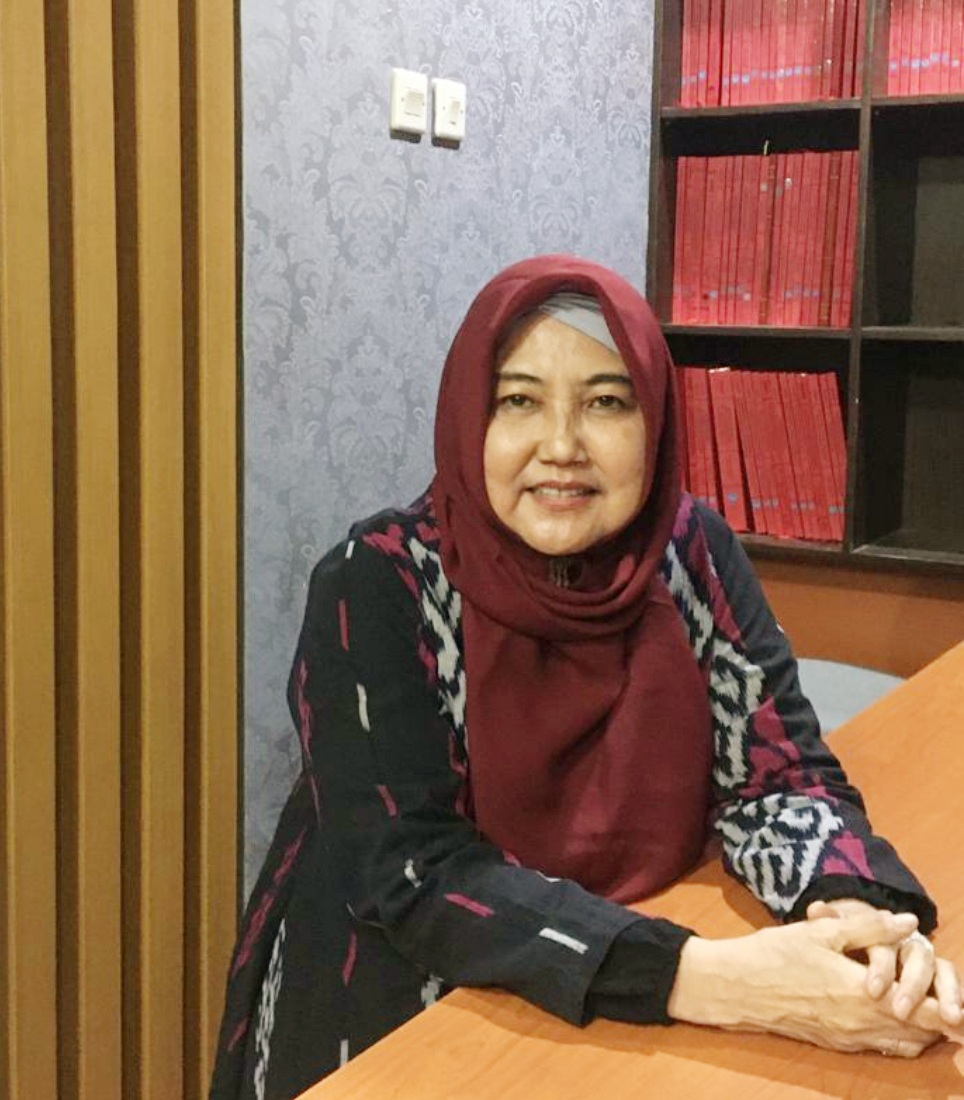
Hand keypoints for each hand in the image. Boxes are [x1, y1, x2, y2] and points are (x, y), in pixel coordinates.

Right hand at [668, 908, 946, 1056]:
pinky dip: (900, 1037)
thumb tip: (909, 922)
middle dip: (941, 1019)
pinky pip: (882, 1047)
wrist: (736, 987)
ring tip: (935, 1011)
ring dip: (922, 1030)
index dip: (949, 1008)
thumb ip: (867, 927)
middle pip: (919, 1031)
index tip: (961, 1003)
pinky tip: (899, 1021)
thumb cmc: (775, 953)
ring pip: (902, 1043)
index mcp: (860, 993)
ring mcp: (848, 1038)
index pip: (921, 1009)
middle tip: (955, 1006)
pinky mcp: (836, 1043)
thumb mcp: (820, 931)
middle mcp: (860, 1023)